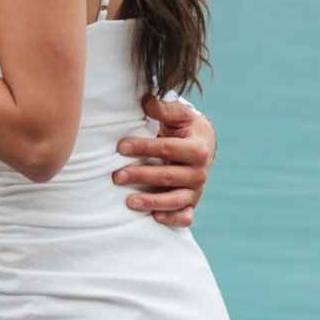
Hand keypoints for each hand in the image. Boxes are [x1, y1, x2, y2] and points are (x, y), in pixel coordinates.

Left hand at [117, 97, 216, 227]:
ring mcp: (196, 190)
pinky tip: (154, 217)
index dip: (143, 148)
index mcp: (196, 148)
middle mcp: (199, 172)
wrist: (204, 144)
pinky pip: (185, 216)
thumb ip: (163, 108)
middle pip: (168, 176)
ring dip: (152, 201)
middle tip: (116, 176)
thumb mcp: (178, 114)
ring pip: (176, 200)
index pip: (167, 149)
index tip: (120, 147)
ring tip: (129, 202)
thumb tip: (146, 99)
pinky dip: (172, 219)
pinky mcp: (192, 203)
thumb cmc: (185, 127)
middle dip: (141, 175)